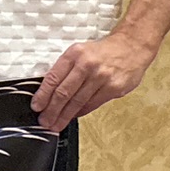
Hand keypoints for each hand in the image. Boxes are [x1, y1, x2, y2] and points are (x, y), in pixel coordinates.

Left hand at [32, 30, 158, 132]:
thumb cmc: (102, 51)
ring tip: (56, 124)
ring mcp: (102, 77)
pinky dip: (80, 112)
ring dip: (65, 116)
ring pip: (78, 101)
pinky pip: (92, 104)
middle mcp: (87, 65)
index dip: (43, 95)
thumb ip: (65, 69)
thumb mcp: (79, 52)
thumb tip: (48, 92)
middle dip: (52, 110)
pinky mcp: (114, 88)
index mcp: (74, 54)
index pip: (53, 78)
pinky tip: (73, 116)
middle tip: (44, 122)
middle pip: (64, 93)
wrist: (132, 46)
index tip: (36, 107)